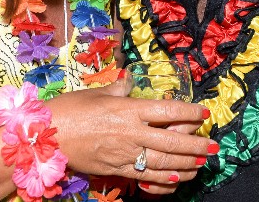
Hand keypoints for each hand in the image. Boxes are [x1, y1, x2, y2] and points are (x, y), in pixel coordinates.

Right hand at [49, 88, 215, 190]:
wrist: (44, 137)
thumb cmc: (69, 110)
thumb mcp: (97, 92)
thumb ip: (118, 89)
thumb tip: (129, 80)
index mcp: (128, 108)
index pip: (167, 109)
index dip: (189, 111)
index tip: (204, 112)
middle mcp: (131, 132)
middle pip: (172, 140)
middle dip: (196, 145)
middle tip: (214, 148)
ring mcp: (124, 153)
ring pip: (163, 161)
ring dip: (186, 164)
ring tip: (202, 164)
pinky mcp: (116, 170)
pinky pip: (145, 176)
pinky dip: (164, 178)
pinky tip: (177, 179)